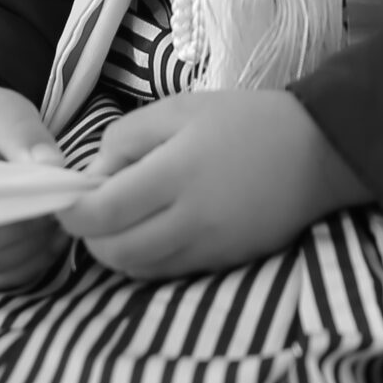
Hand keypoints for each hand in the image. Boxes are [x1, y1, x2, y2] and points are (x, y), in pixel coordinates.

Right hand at [0, 77, 69, 291]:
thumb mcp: (0, 108)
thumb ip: (22, 131)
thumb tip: (51, 166)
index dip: (8, 219)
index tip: (48, 202)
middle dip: (28, 234)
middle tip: (61, 211)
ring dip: (32, 251)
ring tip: (59, 221)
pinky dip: (29, 264)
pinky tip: (50, 239)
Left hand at [57, 89, 369, 279]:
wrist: (317, 150)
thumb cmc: (245, 121)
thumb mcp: (180, 108)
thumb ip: (127, 138)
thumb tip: (96, 175)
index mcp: (173, 176)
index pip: (102, 214)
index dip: (72, 213)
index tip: (65, 200)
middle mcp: (187, 221)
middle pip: (114, 252)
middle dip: (90, 237)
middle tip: (91, 211)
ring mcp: (207, 248)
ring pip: (138, 270)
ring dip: (117, 252)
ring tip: (121, 222)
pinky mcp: (223, 263)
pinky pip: (168, 273)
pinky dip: (147, 260)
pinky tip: (153, 233)